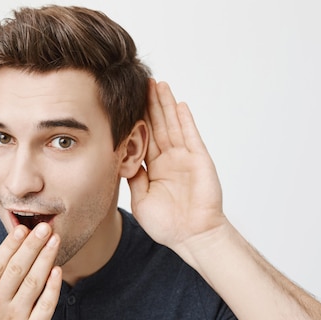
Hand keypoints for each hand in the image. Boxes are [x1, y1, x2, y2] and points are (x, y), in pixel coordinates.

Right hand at [0, 223, 61, 319]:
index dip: (11, 244)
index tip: (23, 228)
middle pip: (17, 269)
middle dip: (32, 245)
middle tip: (45, 227)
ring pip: (33, 283)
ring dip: (45, 259)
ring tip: (55, 241)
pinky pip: (46, 305)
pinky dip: (53, 287)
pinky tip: (58, 270)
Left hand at [128, 80, 226, 251]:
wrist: (191, 237)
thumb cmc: (167, 225)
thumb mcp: (140, 200)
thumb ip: (133, 178)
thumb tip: (121, 159)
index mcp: (154, 169)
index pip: (143, 138)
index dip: (136, 120)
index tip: (126, 102)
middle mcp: (169, 159)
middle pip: (157, 125)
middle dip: (150, 104)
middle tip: (141, 82)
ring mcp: (185, 158)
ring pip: (173, 125)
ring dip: (166, 105)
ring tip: (158, 84)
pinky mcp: (199, 160)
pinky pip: (190, 136)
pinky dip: (185, 120)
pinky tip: (179, 104)